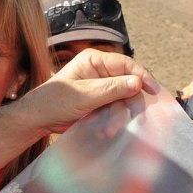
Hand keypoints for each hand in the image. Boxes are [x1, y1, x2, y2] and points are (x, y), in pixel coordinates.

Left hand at [23, 49, 158, 134]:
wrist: (39, 119)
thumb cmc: (55, 101)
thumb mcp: (84, 94)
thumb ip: (111, 89)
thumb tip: (137, 82)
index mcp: (95, 60)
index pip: (126, 64)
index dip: (142, 76)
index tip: (153, 90)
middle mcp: (101, 72)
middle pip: (128, 84)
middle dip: (128, 103)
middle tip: (133, 119)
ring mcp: (101, 88)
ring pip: (123, 101)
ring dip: (118, 117)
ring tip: (107, 130)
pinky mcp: (100, 103)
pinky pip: (115, 110)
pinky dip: (112, 121)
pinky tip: (103, 131)